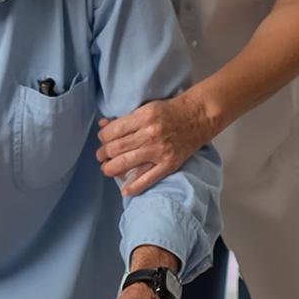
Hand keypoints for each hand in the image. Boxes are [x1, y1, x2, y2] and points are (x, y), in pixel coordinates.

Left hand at [95, 91, 213, 195]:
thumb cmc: (170, 111)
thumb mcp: (145, 108)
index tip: (102, 140)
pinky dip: (135, 186)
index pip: (113, 131)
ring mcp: (160, 150)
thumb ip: (125, 119)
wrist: (198, 117)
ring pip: (127, 162)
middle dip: (103, 154)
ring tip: (106, 169)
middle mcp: (150, 134)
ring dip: (111, 168)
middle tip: (100, 156)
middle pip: (116, 148)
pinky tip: (124, 191)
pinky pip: (149, 178)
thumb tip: (102, 125)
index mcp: (143, 117)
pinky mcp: (169, 163)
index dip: (103, 137)